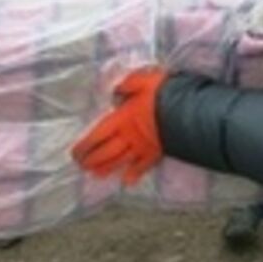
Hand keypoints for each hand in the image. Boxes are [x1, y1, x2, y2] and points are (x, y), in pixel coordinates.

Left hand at [71, 67, 167, 184]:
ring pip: (120, 161)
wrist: (188, 111)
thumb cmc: (165, 94)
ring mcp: (142, 147)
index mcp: (122, 119)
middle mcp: (128, 137)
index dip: (85, 145)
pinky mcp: (157, 153)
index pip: (98, 135)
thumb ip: (129, 84)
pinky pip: (143, 166)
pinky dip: (134, 174)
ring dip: (107, 168)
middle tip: (82, 165)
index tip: (75, 153)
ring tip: (97, 174)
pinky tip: (127, 181)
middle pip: (106, 152)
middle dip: (92, 160)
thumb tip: (117, 89)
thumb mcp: (145, 80)